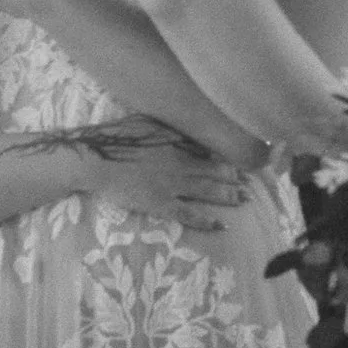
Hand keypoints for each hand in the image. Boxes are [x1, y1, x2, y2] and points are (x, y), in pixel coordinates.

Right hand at [83, 117, 252, 231]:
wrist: (97, 160)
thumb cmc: (118, 138)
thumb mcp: (148, 123)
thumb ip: (173, 129)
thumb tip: (192, 134)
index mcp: (178, 145)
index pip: (210, 152)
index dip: (227, 159)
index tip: (241, 162)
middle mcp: (181, 166)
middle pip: (215, 172)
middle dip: (234, 178)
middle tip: (249, 184)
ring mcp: (173, 186)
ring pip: (208, 192)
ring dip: (228, 196)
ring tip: (244, 199)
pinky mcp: (161, 204)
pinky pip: (189, 214)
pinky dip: (206, 220)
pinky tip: (221, 224)